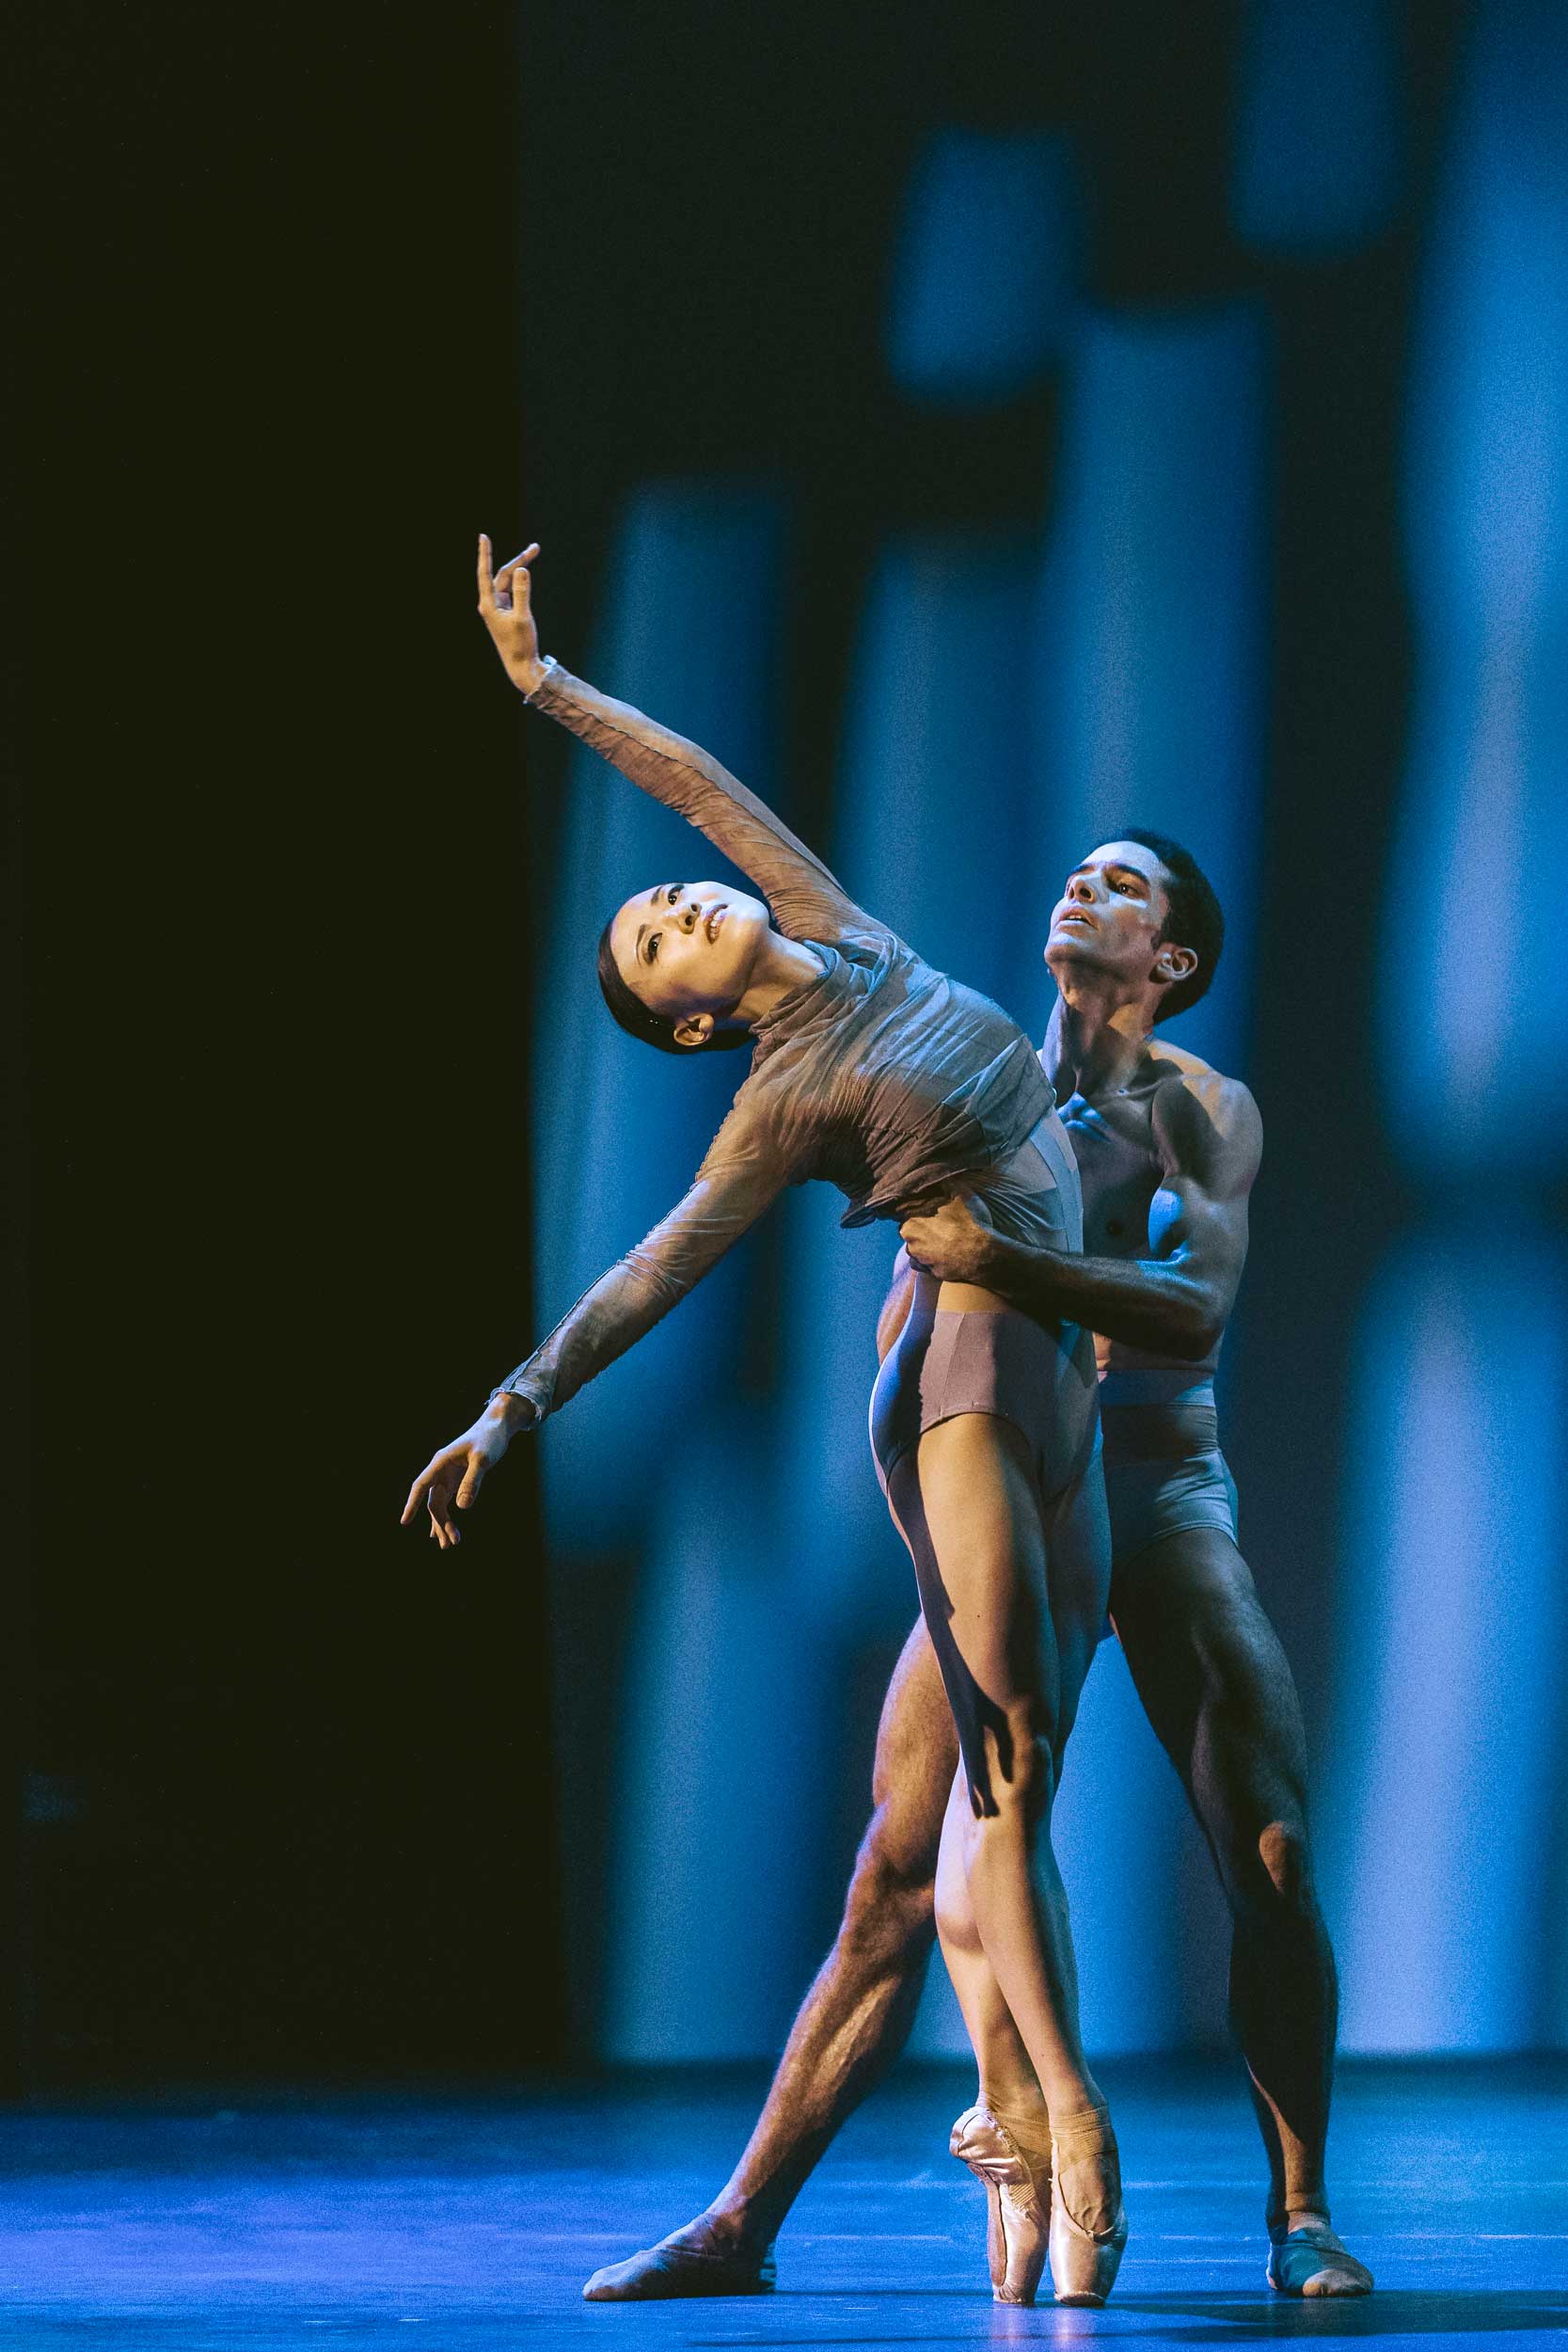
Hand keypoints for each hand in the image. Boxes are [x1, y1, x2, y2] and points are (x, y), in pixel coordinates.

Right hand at [400, 1397, 532, 1549]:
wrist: (496, 1427)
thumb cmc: (489, 1439)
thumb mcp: (483, 1459)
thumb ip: (472, 1481)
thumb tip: (462, 1508)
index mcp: (441, 1462)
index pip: (421, 1485)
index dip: (412, 1504)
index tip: (404, 1522)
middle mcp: (440, 1470)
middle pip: (434, 1502)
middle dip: (440, 1523)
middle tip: (448, 1544)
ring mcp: (447, 1475)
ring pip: (440, 1504)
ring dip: (443, 1523)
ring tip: (449, 1545)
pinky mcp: (456, 1479)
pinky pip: (447, 1501)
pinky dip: (447, 1516)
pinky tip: (444, 1531)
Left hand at [477, 533, 545, 694]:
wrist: (521, 666)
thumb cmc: (521, 644)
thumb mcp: (523, 617)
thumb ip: (522, 592)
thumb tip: (522, 570)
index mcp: (489, 605)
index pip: (485, 573)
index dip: (485, 554)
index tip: (483, 536)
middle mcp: (490, 604)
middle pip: (502, 575)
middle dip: (518, 560)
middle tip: (535, 548)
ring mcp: (497, 608)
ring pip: (507, 582)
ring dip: (520, 569)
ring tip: (534, 552)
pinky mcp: (505, 612)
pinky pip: (511, 590)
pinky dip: (519, 581)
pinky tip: (526, 572)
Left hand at [898, 1193, 998, 1284]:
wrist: (982, 1257)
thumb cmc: (969, 1224)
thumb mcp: (960, 1195)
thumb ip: (946, 1183)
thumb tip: (940, 1174)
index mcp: (910, 1223)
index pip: (905, 1213)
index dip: (918, 1210)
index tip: (929, 1209)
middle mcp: (911, 1243)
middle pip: (911, 1231)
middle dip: (921, 1226)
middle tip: (938, 1222)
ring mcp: (921, 1260)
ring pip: (917, 1247)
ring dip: (925, 1243)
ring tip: (943, 1237)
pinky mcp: (931, 1273)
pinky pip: (925, 1264)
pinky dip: (930, 1258)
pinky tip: (943, 1252)